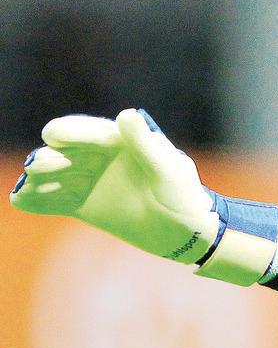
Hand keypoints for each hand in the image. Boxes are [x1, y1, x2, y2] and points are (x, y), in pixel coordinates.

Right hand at [10, 108, 277, 285]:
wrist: (187, 233)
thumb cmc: (185, 196)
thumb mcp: (168, 170)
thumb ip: (145, 145)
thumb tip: (126, 114)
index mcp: (125, 142)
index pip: (93, 132)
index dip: (73, 131)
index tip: (54, 134)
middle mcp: (104, 158)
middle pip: (69, 152)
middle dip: (52, 156)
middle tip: (40, 164)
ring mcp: (92, 182)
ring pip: (58, 175)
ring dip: (41, 177)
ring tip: (30, 182)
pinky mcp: (85, 206)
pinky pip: (56, 201)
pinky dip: (39, 199)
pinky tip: (21, 199)